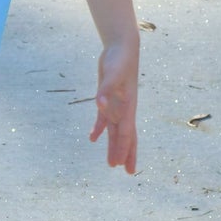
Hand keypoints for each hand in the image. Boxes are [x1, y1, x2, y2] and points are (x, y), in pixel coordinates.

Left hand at [90, 34, 138, 172]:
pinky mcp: (107, 99)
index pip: (126, 133)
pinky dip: (99, 129)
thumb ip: (105, 89)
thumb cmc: (120, 60)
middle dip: (126, 154)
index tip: (122, 166)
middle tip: (127, 172)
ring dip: (113, 146)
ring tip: (112, 163)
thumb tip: (99, 105)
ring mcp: (116, 105)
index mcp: (128, 106)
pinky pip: (104, 119)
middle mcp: (124, 109)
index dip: (124, 149)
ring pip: (115, 131)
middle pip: (126, 136)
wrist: (122, 48)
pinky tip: (92, 139)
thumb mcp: (112, 73)